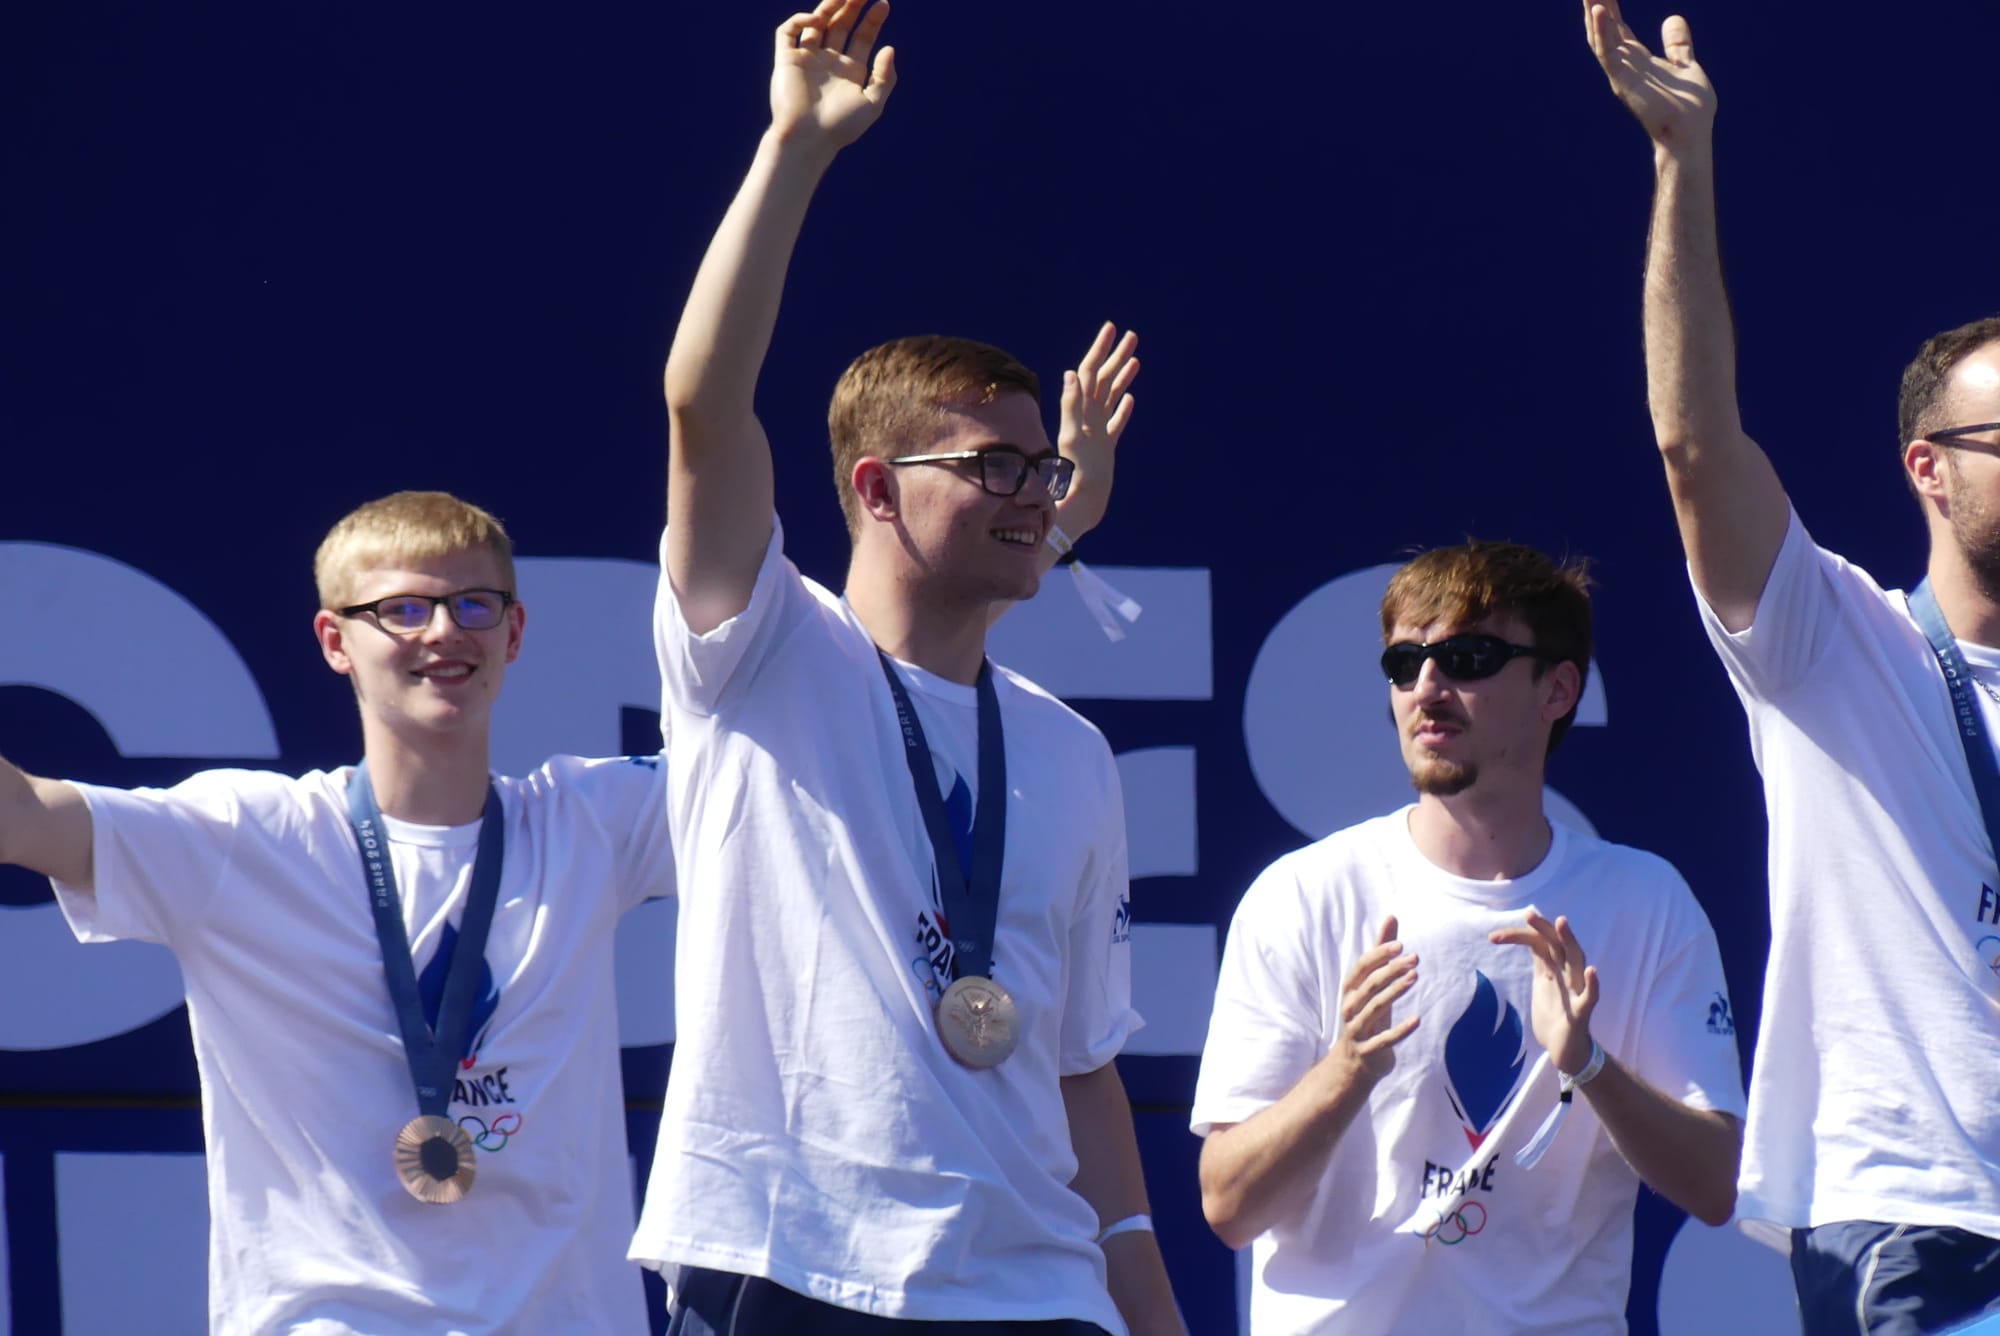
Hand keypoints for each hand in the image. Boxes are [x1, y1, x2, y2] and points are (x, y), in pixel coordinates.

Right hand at [771, 0, 896, 151]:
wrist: (808, 139)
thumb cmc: (841, 127)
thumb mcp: (873, 104)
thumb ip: (885, 77)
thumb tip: (890, 48)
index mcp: (850, 72)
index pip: (862, 37)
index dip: (873, 20)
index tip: (884, 4)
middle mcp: (828, 62)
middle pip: (841, 25)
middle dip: (852, 6)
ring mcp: (807, 59)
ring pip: (817, 23)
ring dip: (829, 5)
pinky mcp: (786, 60)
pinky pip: (788, 32)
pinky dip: (800, 19)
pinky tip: (816, 19)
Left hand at [1055, 322, 1139, 532]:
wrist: (1082, 504)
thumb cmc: (1076, 474)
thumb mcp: (1073, 437)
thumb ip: (1071, 405)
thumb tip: (1071, 374)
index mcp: (1081, 410)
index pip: (1090, 371)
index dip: (1100, 349)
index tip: (1111, 328)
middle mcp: (1088, 417)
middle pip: (1104, 379)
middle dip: (1116, 356)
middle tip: (1131, 335)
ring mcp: (1097, 431)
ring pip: (1111, 397)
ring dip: (1122, 376)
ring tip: (1134, 359)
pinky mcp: (1104, 448)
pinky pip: (1115, 423)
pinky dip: (1122, 409)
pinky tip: (1129, 399)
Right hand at [1334, 915, 1420, 1083]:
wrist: (1354, 1063)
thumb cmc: (1367, 1016)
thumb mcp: (1373, 986)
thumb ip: (1382, 953)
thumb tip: (1391, 917)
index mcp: (1350, 990)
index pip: (1362, 967)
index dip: (1379, 955)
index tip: (1399, 945)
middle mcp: (1351, 1007)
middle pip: (1370, 985)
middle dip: (1391, 970)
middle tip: (1415, 958)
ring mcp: (1358, 1030)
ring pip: (1375, 1008)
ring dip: (1395, 992)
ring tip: (1415, 977)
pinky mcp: (1369, 1051)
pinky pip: (1384, 1040)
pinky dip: (1400, 1030)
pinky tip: (1417, 1020)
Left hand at [1490, 911, 1598, 1075]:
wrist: (1564, 1049)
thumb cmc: (1555, 1012)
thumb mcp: (1543, 981)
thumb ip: (1540, 960)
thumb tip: (1529, 936)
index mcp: (1555, 967)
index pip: (1539, 942)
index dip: (1519, 936)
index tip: (1493, 937)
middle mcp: (1567, 974)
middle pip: (1558, 944)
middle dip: (1545, 928)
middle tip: (1528, 914)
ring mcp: (1576, 991)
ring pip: (1576, 961)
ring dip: (1569, 941)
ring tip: (1561, 922)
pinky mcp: (1581, 1013)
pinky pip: (1591, 997)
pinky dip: (1593, 984)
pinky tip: (1592, 971)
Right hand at [1585, 0, 1715, 152]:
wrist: (1689, 135)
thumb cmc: (1689, 108)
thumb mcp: (1684, 65)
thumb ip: (1676, 44)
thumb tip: (1672, 18)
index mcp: (1637, 60)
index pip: (1617, 27)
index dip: (1608, 6)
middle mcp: (1624, 65)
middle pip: (1603, 28)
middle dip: (1594, 4)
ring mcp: (1621, 73)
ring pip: (1600, 36)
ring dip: (1592, 12)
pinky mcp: (1623, 81)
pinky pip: (1608, 53)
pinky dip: (1602, 31)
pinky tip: (1598, 10)